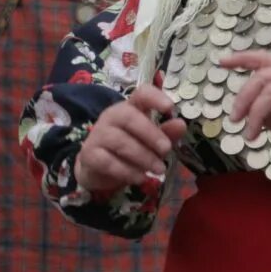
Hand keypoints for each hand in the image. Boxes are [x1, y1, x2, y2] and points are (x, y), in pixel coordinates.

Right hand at [78, 86, 184, 200]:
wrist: (98, 168)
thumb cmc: (131, 147)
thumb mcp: (152, 140)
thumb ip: (167, 133)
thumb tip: (181, 124)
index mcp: (131, 107)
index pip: (141, 94)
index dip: (155, 98)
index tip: (169, 108)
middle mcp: (112, 116)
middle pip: (129, 117)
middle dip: (151, 134)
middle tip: (166, 150)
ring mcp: (98, 134)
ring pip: (120, 141)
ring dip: (143, 157)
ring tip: (159, 169)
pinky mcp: (89, 154)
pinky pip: (108, 162)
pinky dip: (127, 171)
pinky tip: (141, 178)